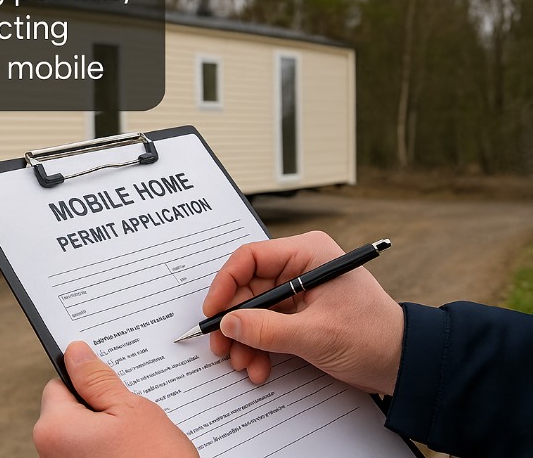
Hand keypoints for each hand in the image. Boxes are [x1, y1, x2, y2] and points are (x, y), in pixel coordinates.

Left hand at [33, 341, 198, 457]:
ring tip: (140, 440)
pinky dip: (112, 451)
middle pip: (71, 411)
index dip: (87, 381)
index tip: (109, 383)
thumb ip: (98, 379)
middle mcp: (50, 454)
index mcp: (54, 429)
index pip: (59, 385)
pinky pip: (92, 454)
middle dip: (100, 408)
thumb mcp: (131, 410)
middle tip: (132, 415)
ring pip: (85, 435)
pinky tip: (138, 453)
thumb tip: (76, 353)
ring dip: (108, 432)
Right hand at [202, 231, 403, 394]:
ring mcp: (300, 292)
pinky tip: (260, 367)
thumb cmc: (374, 337)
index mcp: (308, 253)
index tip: (214, 312)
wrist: (406, 364)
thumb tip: (228, 324)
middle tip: (222, 347)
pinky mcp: (301, 314)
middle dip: (235, 322)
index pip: (250, 258)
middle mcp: (301, 267)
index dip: (226, 284)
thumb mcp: (315, 334)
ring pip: (255, 311)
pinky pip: (268, 326)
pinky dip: (260, 347)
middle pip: (249, 288)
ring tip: (244, 364)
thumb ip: (266, 329)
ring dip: (246, 340)